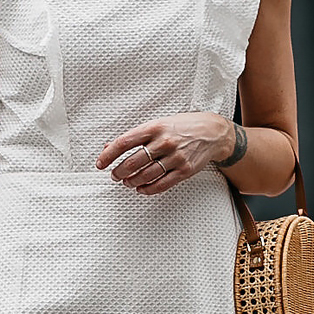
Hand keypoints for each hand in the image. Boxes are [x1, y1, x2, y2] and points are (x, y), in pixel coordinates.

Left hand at [97, 114, 234, 195]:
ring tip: (127, 182)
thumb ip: (135, 136)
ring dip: (131, 181)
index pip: (124, 142)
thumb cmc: (182, 127)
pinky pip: (161, 184)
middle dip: (118, 172)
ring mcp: (175, 157)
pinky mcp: (184, 170)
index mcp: (155, 127)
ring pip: (145, 175)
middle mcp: (164, 142)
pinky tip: (141, 188)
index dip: (109, 155)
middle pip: (132, 162)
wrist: (212, 132)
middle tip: (114, 175)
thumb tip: (109, 146)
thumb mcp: (159, 124)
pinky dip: (147, 189)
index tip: (101, 164)